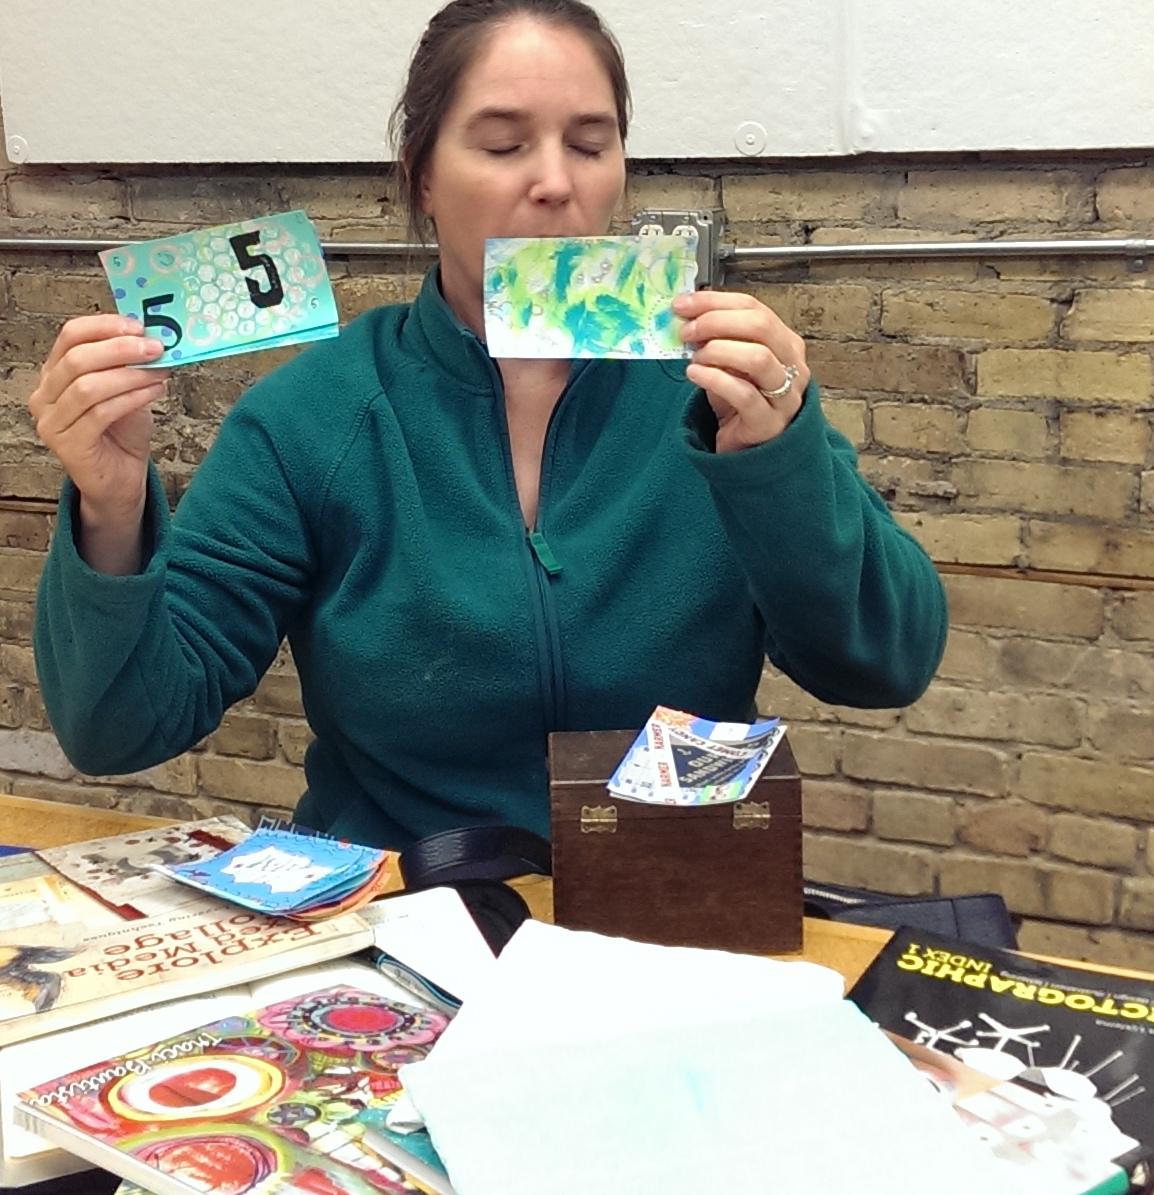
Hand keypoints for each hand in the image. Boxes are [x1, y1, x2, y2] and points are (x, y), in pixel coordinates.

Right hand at [29, 315, 169, 571]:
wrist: (121, 479)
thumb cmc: (122, 433)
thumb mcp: (126, 389)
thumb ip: (130, 365)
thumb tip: (154, 336)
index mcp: (54, 374)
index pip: (69, 336)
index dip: (104, 326)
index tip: (138, 325)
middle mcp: (44, 395)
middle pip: (77, 359)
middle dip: (121, 349)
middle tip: (155, 347)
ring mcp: (51, 422)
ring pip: (88, 387)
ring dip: (130, 375)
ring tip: (160, 371)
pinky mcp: (67, 445)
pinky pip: (100, 413)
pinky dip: (131, 398)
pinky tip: (154, 391)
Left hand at [674, 291, 809, 452]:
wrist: (750, 449)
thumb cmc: (739, 403)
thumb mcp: (730, 364)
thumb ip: (716, 339)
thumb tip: (685, 314)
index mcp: (784, 342)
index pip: (754, 307)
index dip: (715, 301)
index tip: (683, 304)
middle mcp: (792, 365)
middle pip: (760, 326)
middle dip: (716, 322)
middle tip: (687, 331)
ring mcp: (785, 395)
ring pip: (758, 358)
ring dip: (718, 350)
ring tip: (695, 357)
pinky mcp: (769, 422)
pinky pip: (744, 394)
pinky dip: (715, 379)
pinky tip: (695, 374)